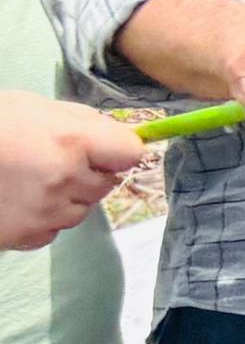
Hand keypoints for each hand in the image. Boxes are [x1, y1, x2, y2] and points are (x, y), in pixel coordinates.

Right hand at [0, 91, 140, 250]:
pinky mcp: (26, 236)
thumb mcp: (33, 107)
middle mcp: (66, 180)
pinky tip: (14, 200)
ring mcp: (46, 213)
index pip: (130, 154)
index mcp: (72, 142)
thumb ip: (80, 122)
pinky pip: (53, 230)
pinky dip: (41, 218)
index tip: (104, 149)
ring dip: (66, 197)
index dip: (118, 151)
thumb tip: (116, 136)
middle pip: (107, 184)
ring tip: (27, 179)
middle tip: (53, 160)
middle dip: (89, 172)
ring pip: (81, 209)